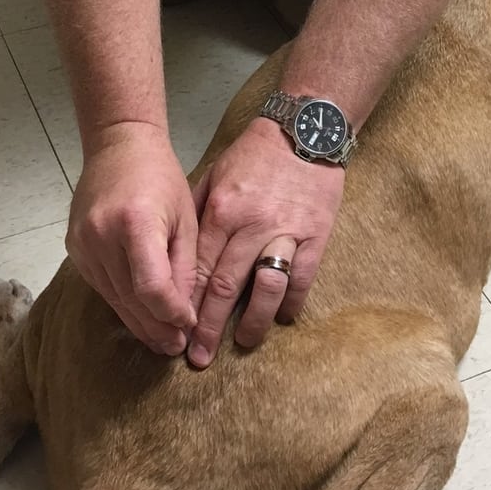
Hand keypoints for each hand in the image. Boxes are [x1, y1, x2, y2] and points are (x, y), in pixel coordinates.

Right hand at [65, 123, 196, 354]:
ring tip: (162, 340)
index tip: (189, 323)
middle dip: (157, 327)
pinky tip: (140, 314)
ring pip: (113, 299)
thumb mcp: (185, 218)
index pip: (151, 288)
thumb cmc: (161, 177)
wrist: (118, 146)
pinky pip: (101, 286)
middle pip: (130, 299)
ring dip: (139, 323)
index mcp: (135, 223)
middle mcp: (101, 236)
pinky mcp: (74, 249)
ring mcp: (82, 243)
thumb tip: (184, 314)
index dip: (172, 314)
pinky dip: (122, 302)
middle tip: (177, 346)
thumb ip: (185, 267)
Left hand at [187, 117, 343, 367]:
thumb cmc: (254, 155)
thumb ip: (196, 212)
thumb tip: (176, 250)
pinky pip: (302, 279)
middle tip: (198, 358)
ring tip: (242, 344)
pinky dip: (291, 303)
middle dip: (209, 326)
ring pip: (265, 288)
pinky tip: (281, 318)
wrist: (303, 131)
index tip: (175, 329)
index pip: (200, 268)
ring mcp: (285, 232)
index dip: (186, 304)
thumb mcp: (214, 175)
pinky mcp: (315, 236)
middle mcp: (250, 225)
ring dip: (251, 323)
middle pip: (226, 287)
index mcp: (222, 211)